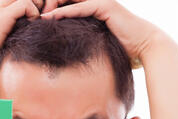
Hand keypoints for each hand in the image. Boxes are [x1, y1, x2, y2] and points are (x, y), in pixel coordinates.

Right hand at [0, 0, 43, 80]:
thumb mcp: (5, 44)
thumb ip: (15, 34)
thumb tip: (30, 34)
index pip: (20, 0)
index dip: (33, 7)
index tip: (38, 21)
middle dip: (37, 5)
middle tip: (40, 20)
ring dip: (37, 9)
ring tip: (36, 24)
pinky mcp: (2, 17)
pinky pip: (26, 3)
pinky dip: (34, 14)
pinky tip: (31, 27)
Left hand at [41, 0, 168, 67]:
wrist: (144, 47)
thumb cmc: (123, 49)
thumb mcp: (96, 43)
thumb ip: (82, 41)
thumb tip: (66, 54)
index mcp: (93, 7)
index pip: (67, 2)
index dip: (51, 7)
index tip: (36, 18)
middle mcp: (97, 0)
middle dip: (49, 3)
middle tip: (33, 14)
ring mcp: (101, 1)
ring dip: (52, 5)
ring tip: (38, 15)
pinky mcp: (105, 6)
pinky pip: (80, 7)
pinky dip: (64, 11)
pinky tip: (51, 17)